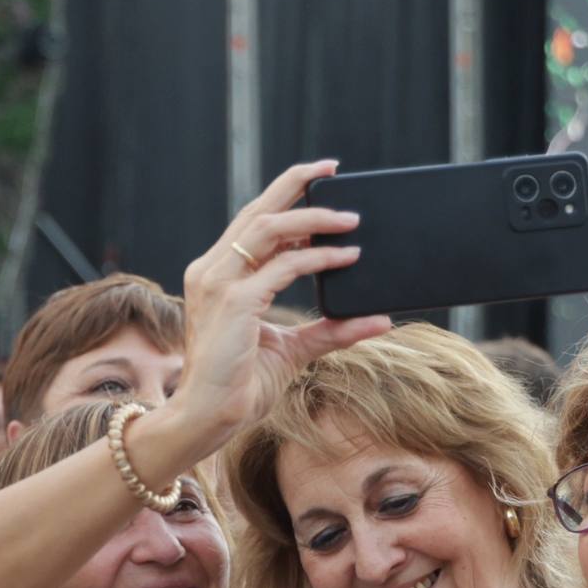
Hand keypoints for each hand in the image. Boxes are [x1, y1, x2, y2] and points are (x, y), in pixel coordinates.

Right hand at [153, 162, 394, 467]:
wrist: (210, 418)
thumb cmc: (241, 385)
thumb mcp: (293, 349)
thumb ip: (330, 330)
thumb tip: (378, 319)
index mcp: (218, 274)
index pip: (252, 221)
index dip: (284, 195)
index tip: (319, 181)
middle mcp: (212, 270)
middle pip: (258, 210)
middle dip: (296, 184)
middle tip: (333, 170)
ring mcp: (219, 283)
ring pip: (270, 227)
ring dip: (314, 218)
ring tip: (351, 221)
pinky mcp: (234, 301)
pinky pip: (284, 266)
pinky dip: (318, 258)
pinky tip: (346, 258)